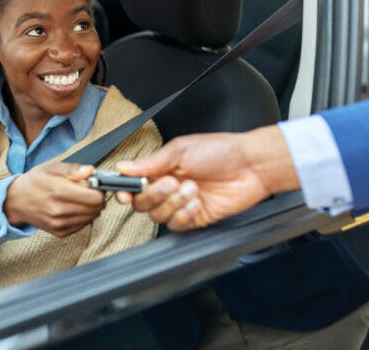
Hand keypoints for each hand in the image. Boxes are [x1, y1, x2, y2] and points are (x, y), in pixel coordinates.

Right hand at [4, 162, 105, 237]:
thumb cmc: (34, 182)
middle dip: (96, 198)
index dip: (99, 189)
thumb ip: (73, 169)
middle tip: (88, 190)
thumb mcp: (51, 167)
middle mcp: (59, 211)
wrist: (16, 201)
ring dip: (91, 208)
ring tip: (79, 198)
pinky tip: (73, 208)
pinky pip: (83, 225)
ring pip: (92, 217)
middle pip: (96, 208)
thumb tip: (91, 171)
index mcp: (58, 191)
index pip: (95, 197)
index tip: (94, 184)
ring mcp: (59, 224)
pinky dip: (83, 216)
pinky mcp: (60, 233)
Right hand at [114, 126, 298, 231]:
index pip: (133, 184)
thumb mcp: (181, 150)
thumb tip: (123, 167)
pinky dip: (184, 214)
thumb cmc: (220, 151)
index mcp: (161, 169)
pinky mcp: (195, 217)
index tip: (125, 193)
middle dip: (154, 195)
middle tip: (171, 182)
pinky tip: (197, 202)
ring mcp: (181, 204)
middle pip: (142, 204)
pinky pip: (177, 225)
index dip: (125, 191)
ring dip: (173, 203)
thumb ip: (151, 162)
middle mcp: (168, 187)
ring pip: (158, 216)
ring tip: (192, 188)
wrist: (252, 165)